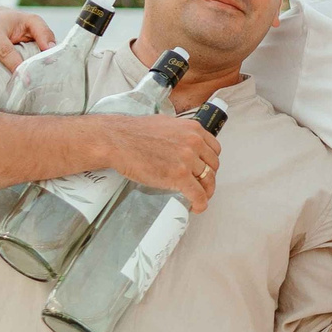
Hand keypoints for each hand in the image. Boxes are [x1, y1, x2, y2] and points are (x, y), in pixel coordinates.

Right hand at [105, 114, 221, 210]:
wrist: (117, 140)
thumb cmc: (135, 132)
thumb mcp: (166, 124)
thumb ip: (180, 133)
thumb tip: (183, 143)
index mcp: (193, 129)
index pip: (214, 149)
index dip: (210, 162)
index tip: (205, 169)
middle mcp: (194, 142)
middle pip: (213, 165)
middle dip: (209, 177)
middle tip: (201, 185)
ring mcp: (188, 159)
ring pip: (207, 180)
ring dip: (205, 191)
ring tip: (198, 198)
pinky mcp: (179, 175)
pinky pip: (198, 194)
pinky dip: (200, 203)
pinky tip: (197, 207)